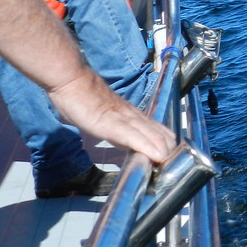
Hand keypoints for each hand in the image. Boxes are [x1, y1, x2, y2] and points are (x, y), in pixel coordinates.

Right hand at [48, 69, 176, 163]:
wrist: (72, 79)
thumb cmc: (82, 97)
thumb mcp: (102, 115)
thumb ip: (112, 126)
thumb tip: (118, 138)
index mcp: (130, 115)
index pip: (157, 129)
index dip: (166, 144)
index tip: (171, 158)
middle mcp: (131, 116)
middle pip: (159, 134)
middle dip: (168, 151)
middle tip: (174, 167)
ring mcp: (123, 118)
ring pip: (151, 134)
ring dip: (163, 151)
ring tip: (172, 164)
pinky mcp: (110, 123)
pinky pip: (132, 136)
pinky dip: (146, 147)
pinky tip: (155, 156)